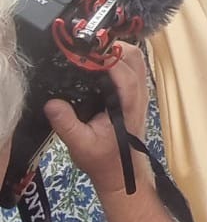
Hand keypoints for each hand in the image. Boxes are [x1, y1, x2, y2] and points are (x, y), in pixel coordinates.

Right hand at [45, 43, 150, 198]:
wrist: (122, 174)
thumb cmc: (104, 160)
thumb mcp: (80, 145)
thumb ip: (67, 124)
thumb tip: (51, 103)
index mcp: (128, 104)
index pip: (123, 72)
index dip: (105, 58)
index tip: (83, 51)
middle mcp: (138, 94)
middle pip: (133, 58)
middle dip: (110, 48)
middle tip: (85, 50)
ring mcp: (140, 93)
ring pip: (135, 60)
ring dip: (115, 52)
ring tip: (90, 55)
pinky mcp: (136, 94)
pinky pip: (132, 67)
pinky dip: (118, 60)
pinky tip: (98, 66)